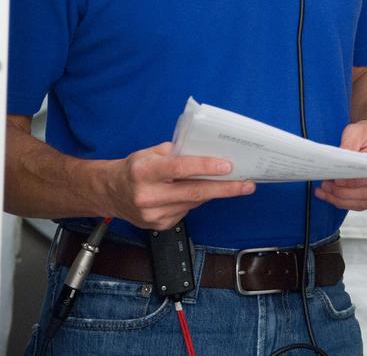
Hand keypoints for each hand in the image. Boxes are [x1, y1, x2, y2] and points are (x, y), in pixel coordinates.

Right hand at [106, 142, 254, 230]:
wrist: (110, 193)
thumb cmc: (134, 169)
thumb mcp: (151, 153)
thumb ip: (178, 152)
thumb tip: (208, 152)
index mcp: (144, 171)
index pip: (180, 168)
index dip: (205, 167)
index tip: (228, 166)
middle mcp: (148, 195)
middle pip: (193, 192)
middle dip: (225, 188)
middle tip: (247, 184)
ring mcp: (153, 214)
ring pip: (194, 202)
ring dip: (214, 193)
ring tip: (231, 184)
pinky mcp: (159, 225)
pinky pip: (187, 211)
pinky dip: (197, 200)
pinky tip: (199, 192)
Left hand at [315, 120, 366, 210]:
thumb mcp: (355, 132)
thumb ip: (347, 148)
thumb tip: (339, 169)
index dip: (357, 182)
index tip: (338, 180)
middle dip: (345, 193)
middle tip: (327, 186)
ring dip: (343, 200)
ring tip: (326, 192)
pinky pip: (366, 203)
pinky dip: (348, 202)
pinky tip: (333, 196)